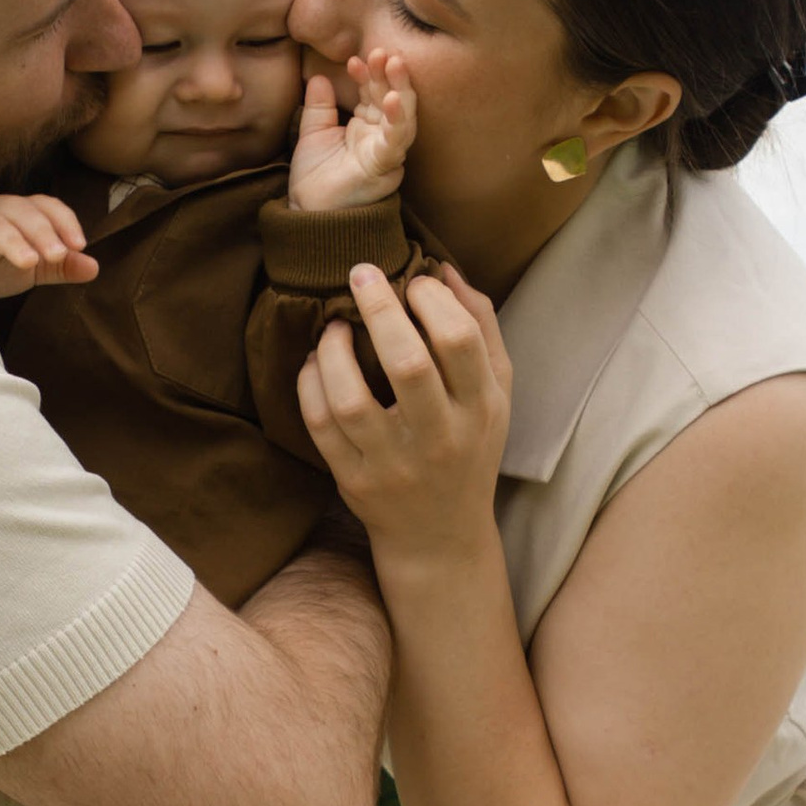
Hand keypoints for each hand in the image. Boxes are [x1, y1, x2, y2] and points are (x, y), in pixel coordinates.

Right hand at [0, 193, 97, 304]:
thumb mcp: (30, 269)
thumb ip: (60, 267)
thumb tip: (94, 267)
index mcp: (18, 215)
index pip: (45, 207)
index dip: (64, 222)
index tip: (79, 245)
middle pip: (19, 211)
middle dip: (41, 232)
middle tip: (57, 256)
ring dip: (10, 239)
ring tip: (27, 262)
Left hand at [288, 49, 415, 211]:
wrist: (308, 215)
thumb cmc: (314, 179)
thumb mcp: (313, 134)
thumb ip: (319, 107)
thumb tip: (318, 76)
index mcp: (365, 127)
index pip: (372, 93)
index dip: (367, 74)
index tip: (354, 59)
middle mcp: (380, 137)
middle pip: (390, 98)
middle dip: (387, 74)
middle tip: (380, 51)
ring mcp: (385, 152)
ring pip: (402, 116)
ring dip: (400, 88)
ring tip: (394, 63)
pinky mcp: (384, 167)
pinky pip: (396, 141)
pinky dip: (398, 119)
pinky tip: (393, 99)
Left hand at [297, 263, 511, 564]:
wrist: (440, 536)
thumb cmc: (469, 448)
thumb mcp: (495, 393)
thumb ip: (481, 327)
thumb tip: (444, 269)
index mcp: (480, 409)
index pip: (460, 342)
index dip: (432, 299)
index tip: (413, 282)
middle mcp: (439, 439)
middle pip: (406, 364)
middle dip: (378, 309)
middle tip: (360, 274)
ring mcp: (393, 464)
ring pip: (352, 398)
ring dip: (334, 350)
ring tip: (333, 325)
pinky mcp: (354, 481)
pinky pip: (321, 425)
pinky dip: (310, 384)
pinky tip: (316, 362)